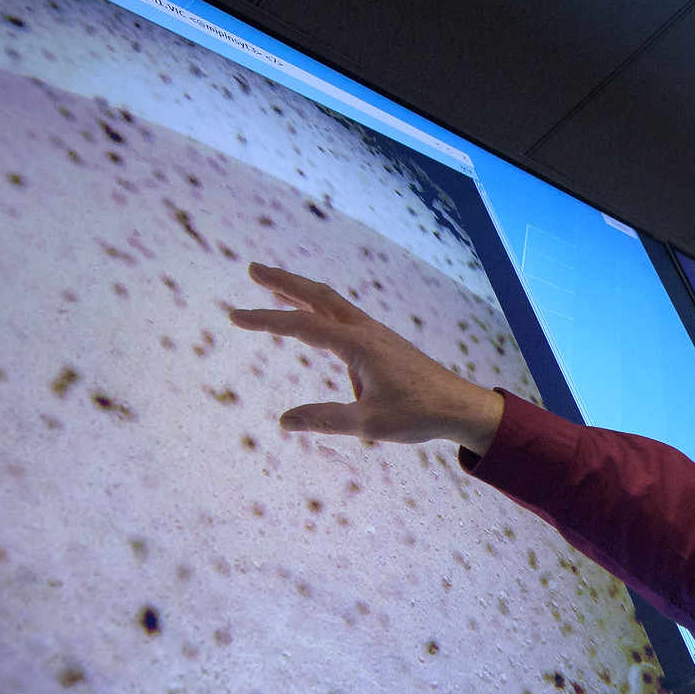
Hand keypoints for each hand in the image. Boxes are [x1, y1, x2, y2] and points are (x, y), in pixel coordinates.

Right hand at [227, 263, 504, 453]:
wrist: (460, 406)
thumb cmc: (418, 415)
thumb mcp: (368, 424)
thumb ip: (325, 419)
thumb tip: (284, 422)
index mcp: (358, 345)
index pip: (301, 326)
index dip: (265, 319)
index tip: (235, 315)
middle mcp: (365, 331)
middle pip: (317, 296)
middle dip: (282, 282)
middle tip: (252, 270)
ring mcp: (375, 333)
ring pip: (331, 303)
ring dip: (301, 291)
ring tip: (273, 287)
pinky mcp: (382, 341)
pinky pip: (344, 317)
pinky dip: (320, 309)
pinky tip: (315, 322)